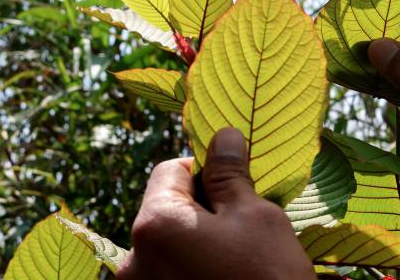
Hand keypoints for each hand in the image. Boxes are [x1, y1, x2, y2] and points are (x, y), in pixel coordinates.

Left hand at [117, 128, 314, 279]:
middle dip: (204, 211)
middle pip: (166, 211)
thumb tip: (224, 135)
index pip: (170, 170)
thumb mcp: (256, 217)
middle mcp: (133, 261)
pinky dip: (193, 271)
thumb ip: (231, 175)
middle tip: (245, 229)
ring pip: (169, 247)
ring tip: (238, 262)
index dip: (207, 170)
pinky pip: (169, 276)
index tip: (239, 188)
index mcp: (155, 225)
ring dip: (199, 244)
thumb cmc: (266, 279)